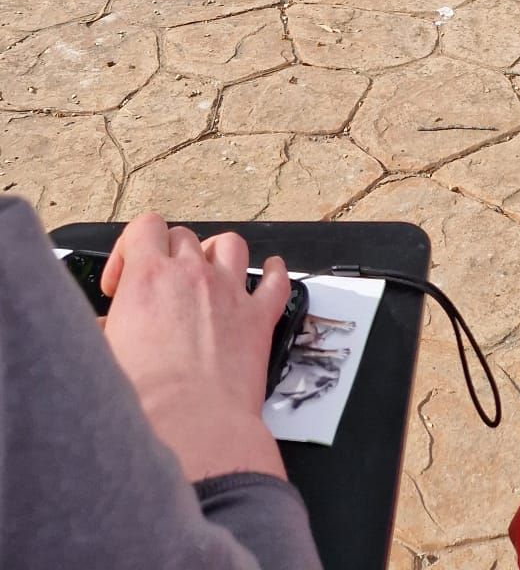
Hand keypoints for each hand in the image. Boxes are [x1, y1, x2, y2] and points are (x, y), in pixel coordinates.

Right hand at [100, 214, 289, 481]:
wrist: (191, 429)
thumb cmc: (148, 401)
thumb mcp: (105, 357)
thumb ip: (106, 331)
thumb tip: (106, 329)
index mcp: (149, 279)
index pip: (144, 228)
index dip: (130, 247)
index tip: (123, 280)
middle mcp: (191, 276)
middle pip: (182, 236)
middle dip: (168, 254)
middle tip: (160, 286)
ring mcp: (230, 292)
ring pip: (230, 244)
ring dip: (217, 253)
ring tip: (209, 271)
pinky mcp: (259, 318)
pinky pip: (277, 281)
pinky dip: (275, 272)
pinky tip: (271, 271)